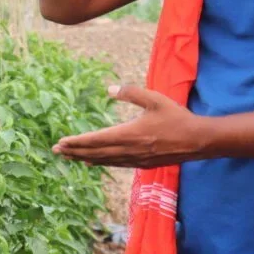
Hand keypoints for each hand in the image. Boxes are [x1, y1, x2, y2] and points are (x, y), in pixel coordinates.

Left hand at [52, 85, 211, 167]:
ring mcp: (135, 159)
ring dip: (85, 158)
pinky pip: (115, 164)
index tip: (61, 142)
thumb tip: (109, 89)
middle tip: (56, 150)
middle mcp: (129, 150)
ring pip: (104, 160)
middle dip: (75, 151)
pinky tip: (93, 161)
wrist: (197, 140)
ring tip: (70, 156)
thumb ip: (131, 93)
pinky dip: (101, 162)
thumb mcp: (154, 99)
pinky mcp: (142, 164)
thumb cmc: (176, 117)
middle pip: (96, 152)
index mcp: (130, 133)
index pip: (97, 139)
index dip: (77, 142)